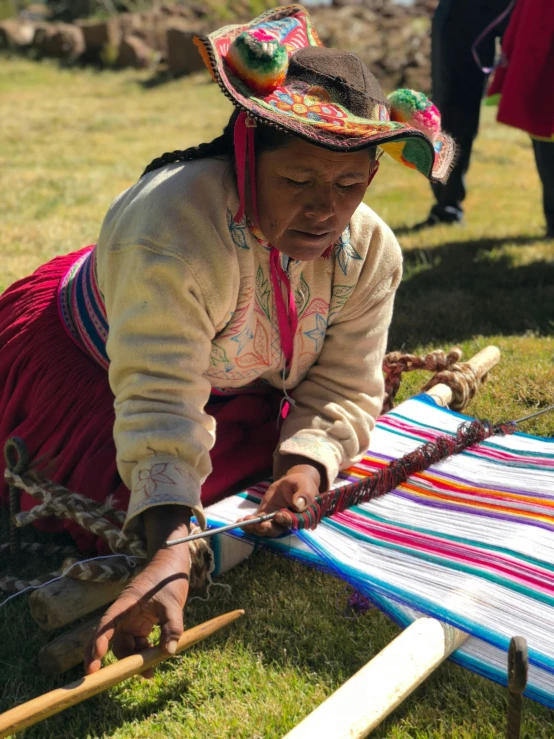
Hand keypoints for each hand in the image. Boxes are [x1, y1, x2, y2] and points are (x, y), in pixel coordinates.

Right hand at [85, 544, 189, 676]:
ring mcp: (132, 620)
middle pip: (111, 640)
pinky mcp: (141, 623)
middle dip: (109, 659)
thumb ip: (172, 626)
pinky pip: (137, 642)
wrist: (172, 564)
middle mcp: (124, 614)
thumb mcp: (173, 602)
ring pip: (126, 644)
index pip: (107, 624)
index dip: (98, 642)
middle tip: (107, 678)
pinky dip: (143, 652)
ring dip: (132, 659)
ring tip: (148, 674)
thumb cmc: (168, 578)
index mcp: (125, 604)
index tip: (96, 659)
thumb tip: (168, 651)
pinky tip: (153, 662)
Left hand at [239, 464, 320, 536]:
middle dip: (267, 528)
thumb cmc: (301, 484)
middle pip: (276, 530)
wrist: (291, 483)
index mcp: (299, 518)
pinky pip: (256, 523)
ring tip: (246, 522)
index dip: (285, 520)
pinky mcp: (264, 516)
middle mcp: (286, 523)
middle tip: (260, 524)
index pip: (292, 522)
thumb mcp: (304, 485)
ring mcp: (273, 521)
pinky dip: (247, 524)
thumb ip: (304, 494)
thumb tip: (299, 504)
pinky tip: (239, 522)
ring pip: (264, 529)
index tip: (278, 515)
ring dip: (254, 528)